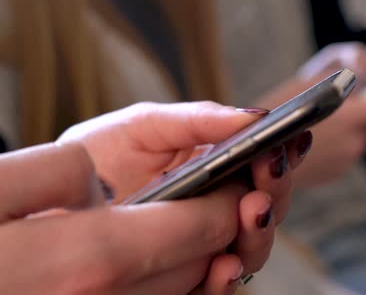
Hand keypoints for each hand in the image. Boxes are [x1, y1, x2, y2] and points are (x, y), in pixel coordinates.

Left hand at [45, 101, 310, 292]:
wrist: (55, 202)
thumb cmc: (101, 157)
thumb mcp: (144, 126)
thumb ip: (198, 119)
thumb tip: (254, 115)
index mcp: (217, 167)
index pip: (263, 165)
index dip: (280, 157)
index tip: (282, 148)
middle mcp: (218, 206)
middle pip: (267, 206)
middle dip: (276, 193)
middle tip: (267, 181)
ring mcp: (204, 244)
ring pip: (252, 247)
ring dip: (259, 233)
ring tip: (252, 214)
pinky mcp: (187, 279)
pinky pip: (217, 286)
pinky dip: (227, 280)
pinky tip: (224, 267)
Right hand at [257, 45, 365, 185]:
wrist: (252, 157)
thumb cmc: (276, 111)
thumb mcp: (310, 76)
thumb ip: (350, 66)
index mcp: (349, 115)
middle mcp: (353, 141)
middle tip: (360, 102)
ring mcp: (346, 160)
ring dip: (358, 126)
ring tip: (328, 119)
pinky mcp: (338, 171)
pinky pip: (352, 150)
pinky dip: (345, 141)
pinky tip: (321, 136)